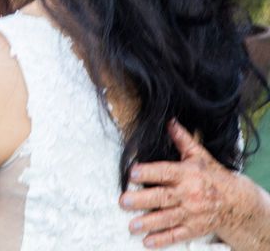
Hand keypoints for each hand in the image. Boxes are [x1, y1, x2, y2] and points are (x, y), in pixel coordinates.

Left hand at [119, 120, 233, 248]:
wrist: (236, 202)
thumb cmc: (212, 176)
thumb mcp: (199, 156)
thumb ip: (182, 140)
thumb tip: (169, 121)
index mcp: (187, 174)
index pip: (165, 172)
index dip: (148, 172)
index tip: (133, 172)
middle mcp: (188, 194)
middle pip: (162, 197)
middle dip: (142, 200)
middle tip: (123, 201)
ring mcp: (191, 213)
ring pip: (166, 218)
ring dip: (148, 222)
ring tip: (131, 225)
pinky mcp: (193, 228)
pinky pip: (176, 235)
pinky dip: (162, 239)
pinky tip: (147, 242)